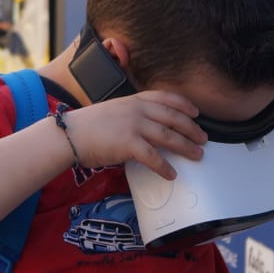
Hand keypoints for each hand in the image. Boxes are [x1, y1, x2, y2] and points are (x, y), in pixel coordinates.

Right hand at [61, 91, 207, 179]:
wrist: (70, 134)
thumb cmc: (87, 126)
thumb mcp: (114, 110)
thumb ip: (131, 114)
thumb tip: (147, 127)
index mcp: (134, 100)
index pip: (165, 98)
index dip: (184, 105)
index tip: (196, 112)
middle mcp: (137, 110)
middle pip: (173, 118)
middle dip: (192, 128)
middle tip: (203, 139)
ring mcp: (134, 126)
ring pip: (168, 136)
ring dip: (186, 147)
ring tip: (197, 155)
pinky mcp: (128, 144)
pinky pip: (153, 157)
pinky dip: (165, 167)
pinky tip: (172, 174)